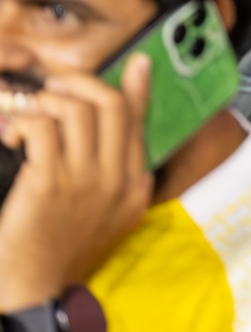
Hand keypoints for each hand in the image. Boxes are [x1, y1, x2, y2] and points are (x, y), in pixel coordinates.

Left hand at [0, 56, 153, 310]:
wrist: (38, 288)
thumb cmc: (67, 251)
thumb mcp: (114, 215)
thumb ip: (125, 177)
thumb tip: (134, 147)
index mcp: (133, 183)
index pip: (138, 120)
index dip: (136, 86)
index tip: (136, 61)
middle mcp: (114, 177)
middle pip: (110, 105)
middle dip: (80, 83)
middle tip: (55, 86)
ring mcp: (83, 179)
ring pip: (75, 110)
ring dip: (46, 103)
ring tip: (29, 115)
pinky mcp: (47, 184)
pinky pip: (42, 128)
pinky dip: (24, 121)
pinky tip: (14, 134)